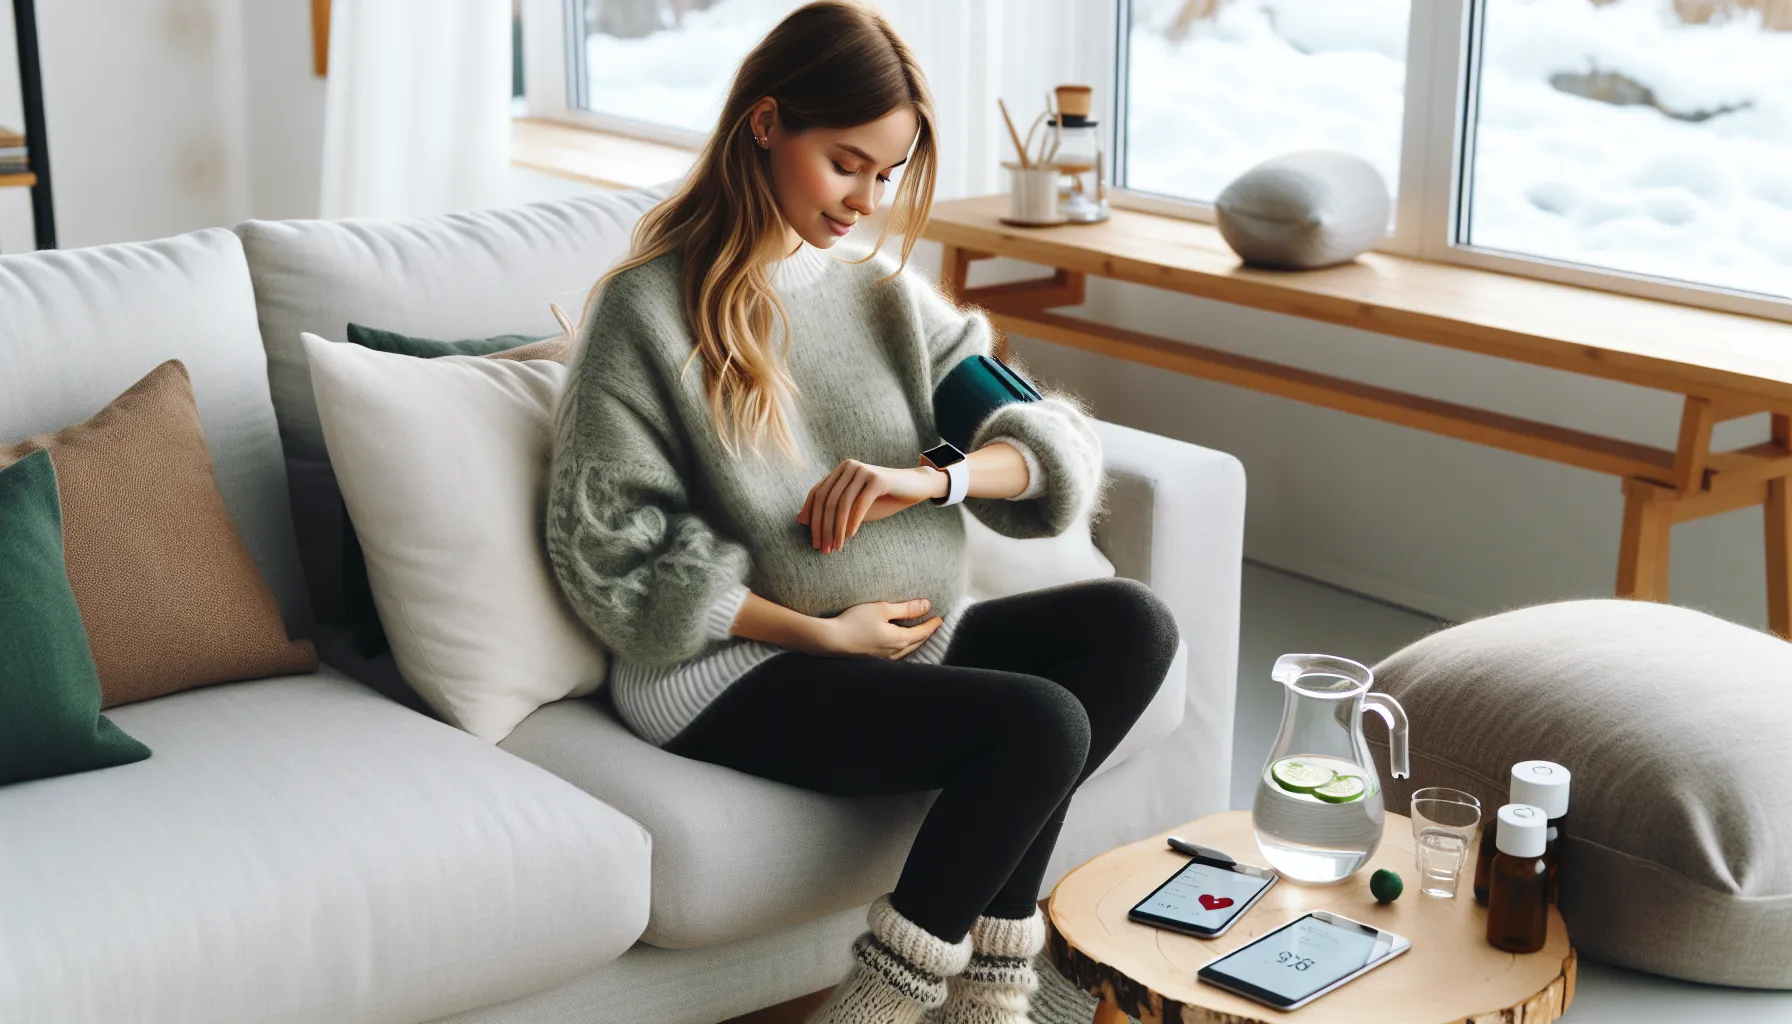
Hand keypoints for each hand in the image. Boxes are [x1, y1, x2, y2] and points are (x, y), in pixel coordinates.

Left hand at [797, 458, 944, 553]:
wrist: (915, 487)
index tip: (814, 541)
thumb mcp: (852, 508)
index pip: (817, 494)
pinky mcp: (877, 479)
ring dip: (837, 529)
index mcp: (839, 471)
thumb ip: (829, 511)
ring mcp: (863, 471)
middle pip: (827, 500)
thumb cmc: (883, 499)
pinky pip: (860, 504)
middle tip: (823, 549)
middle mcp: (848, 467)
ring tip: (837, 548)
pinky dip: (853, 522)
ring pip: (841, 503)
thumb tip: (799, 519)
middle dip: (823, 527)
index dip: (812, 519)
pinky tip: (850, 537)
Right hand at [818, 598, 942, 658]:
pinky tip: (898, 644)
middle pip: (916, 643)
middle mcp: (894, 652)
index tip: (940, 619)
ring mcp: (883, 658)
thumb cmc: (855, 622)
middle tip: (932, 626)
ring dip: (915, 642)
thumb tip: (926, 605)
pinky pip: (895, 654)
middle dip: (926, 634)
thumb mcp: (882, 609)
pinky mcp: (873, 659)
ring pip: (906, 651)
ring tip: (919, 634)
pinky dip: (903, 647)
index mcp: (899, 640)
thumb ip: (906, 608)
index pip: (922, 633)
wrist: (831, 640)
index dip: (932, 625)